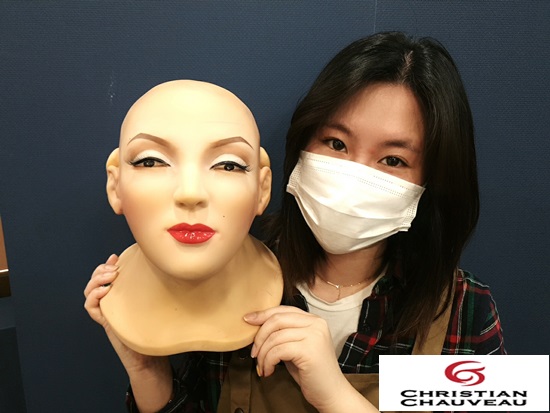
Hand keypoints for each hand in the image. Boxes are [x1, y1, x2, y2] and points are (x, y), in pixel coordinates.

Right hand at [83, 255, 164, 372]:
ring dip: (96, 280)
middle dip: (101, 270)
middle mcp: (111, 303)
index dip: (107, 264)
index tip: (115, 257)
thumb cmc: (154, 330)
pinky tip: (105, 291)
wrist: (150, 357)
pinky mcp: (105, 322)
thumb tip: (166, 270)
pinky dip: (94, 296)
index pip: (106, 276)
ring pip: (89, 291)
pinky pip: (90, 307)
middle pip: (95, 281)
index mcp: (121, 296)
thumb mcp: (155, 303)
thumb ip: (154, 289)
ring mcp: (106, 312)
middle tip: (113, 268)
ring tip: (110, 276)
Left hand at [244, 306, 349, 410]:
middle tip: (254, 353)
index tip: (247, 320)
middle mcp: (316, 323)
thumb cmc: (311, 372)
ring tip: (262, 366)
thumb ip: (283, 333)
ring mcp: (314, 336)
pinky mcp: (309, 350)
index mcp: (314, 319)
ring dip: (262, 354)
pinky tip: (268, 371)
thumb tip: (257, 325)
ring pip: (275, 337)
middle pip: (277, 320)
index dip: (263, 314)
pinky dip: (268, 361)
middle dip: (259, 336)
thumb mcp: (296, 346)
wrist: (331, 393)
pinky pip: (278, 350)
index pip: (283, 310)